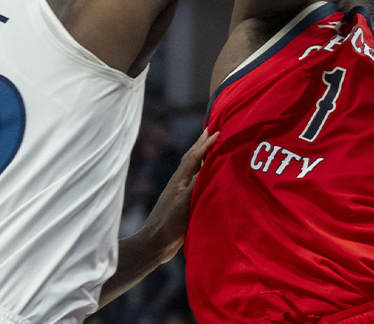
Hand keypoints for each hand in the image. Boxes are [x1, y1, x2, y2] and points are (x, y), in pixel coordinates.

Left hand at [141, 129, 218, 261]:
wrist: (154, 245)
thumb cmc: (169, 223)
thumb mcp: (185, 202)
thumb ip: (197, 184)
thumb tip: (211, 165)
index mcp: (179, 180)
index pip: (193, 156)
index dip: (205, 143)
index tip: (218, 131)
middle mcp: (180, 183)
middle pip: (192, 158)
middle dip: (202, 143)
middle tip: (213, 129)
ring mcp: (182, 194)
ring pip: (195, 170)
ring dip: (204, 157)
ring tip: (214, 147)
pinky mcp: (185, 205)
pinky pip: (199, 183)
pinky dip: (206, 174)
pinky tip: (211, 176)